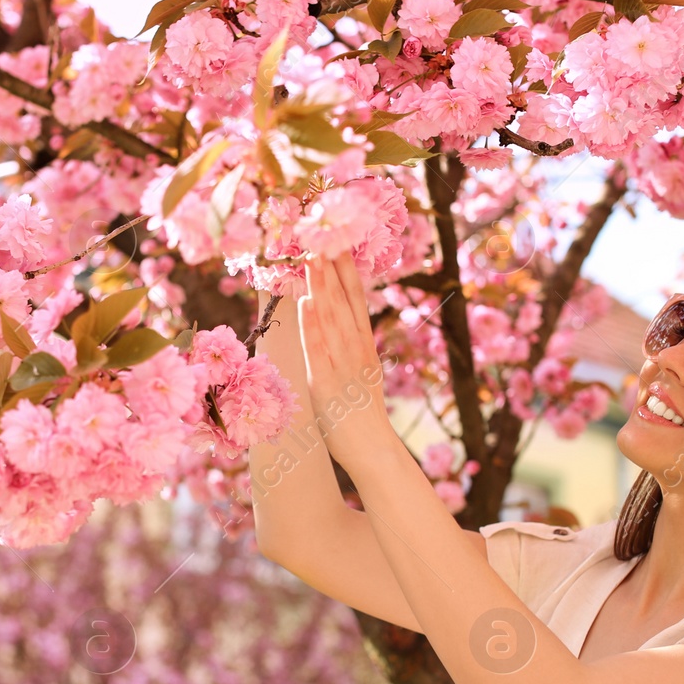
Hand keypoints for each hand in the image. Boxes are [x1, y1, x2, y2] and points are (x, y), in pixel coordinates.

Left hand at [297, 252, 396, 473]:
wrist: (375, 450)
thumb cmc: (362, 416)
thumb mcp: (361, 374)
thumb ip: (353, 349)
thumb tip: (342, 328)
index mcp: (364, 345)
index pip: (355, 299)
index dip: (346, 269)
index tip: (338, 241)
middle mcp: (357, 349)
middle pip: (345, 300)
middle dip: (334, 266)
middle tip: (324, 232)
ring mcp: (344, 364)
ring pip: (332, 317)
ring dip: (322, 285)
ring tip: (312, 255)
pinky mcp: (328, 382)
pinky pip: (320, 348)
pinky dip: (314, 324)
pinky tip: (307, 301)